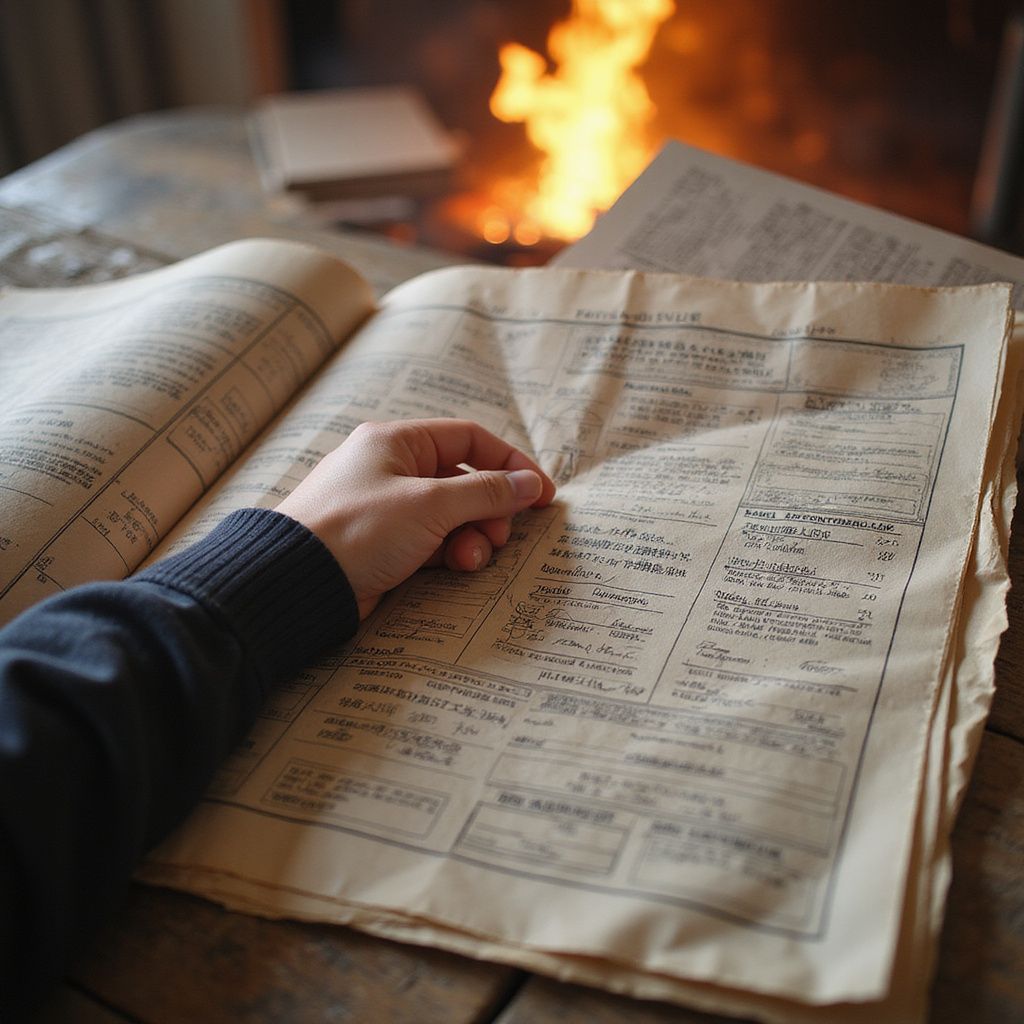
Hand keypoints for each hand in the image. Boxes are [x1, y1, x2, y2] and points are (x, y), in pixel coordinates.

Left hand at [275, 419, 555, 618]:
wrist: (296, 581)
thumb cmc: (358, 529)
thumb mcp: (430, 504)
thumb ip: (486, 492)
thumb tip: (530, 484)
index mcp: (396, 442)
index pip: (469, 439)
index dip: (510, 463)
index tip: (542, 493)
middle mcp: (390, 469)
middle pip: (462, 480)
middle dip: (488, 510)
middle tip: (500, 536)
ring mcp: (385, 509)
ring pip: (449, 516)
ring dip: (470, 536)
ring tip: (471, 558)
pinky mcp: (382, 544)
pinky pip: (430, 542)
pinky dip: (447, 553)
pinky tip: (454, 567)